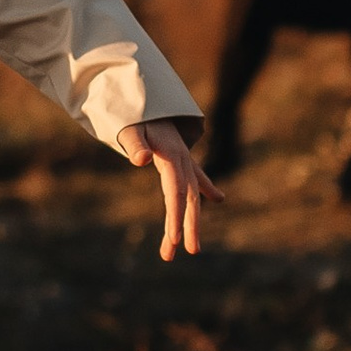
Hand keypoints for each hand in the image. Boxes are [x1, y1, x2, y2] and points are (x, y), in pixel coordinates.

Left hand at [117, 118, 216, 261]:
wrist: (145, 98)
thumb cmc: (136, 117)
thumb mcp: (131, 130)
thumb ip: (136, 145)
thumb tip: (142, 160)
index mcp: (172, 158)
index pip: (176, 192)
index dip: (176, 216)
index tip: (174, 240)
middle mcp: (183, 162)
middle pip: (188, 199)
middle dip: (188, 227)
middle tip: (190, 252)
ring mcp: (185, 161)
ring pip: (191, 196)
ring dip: (190, 221)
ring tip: (186, 249)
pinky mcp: (182, 160)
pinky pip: (196, 179)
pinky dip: (207, 189)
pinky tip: (219, 199)